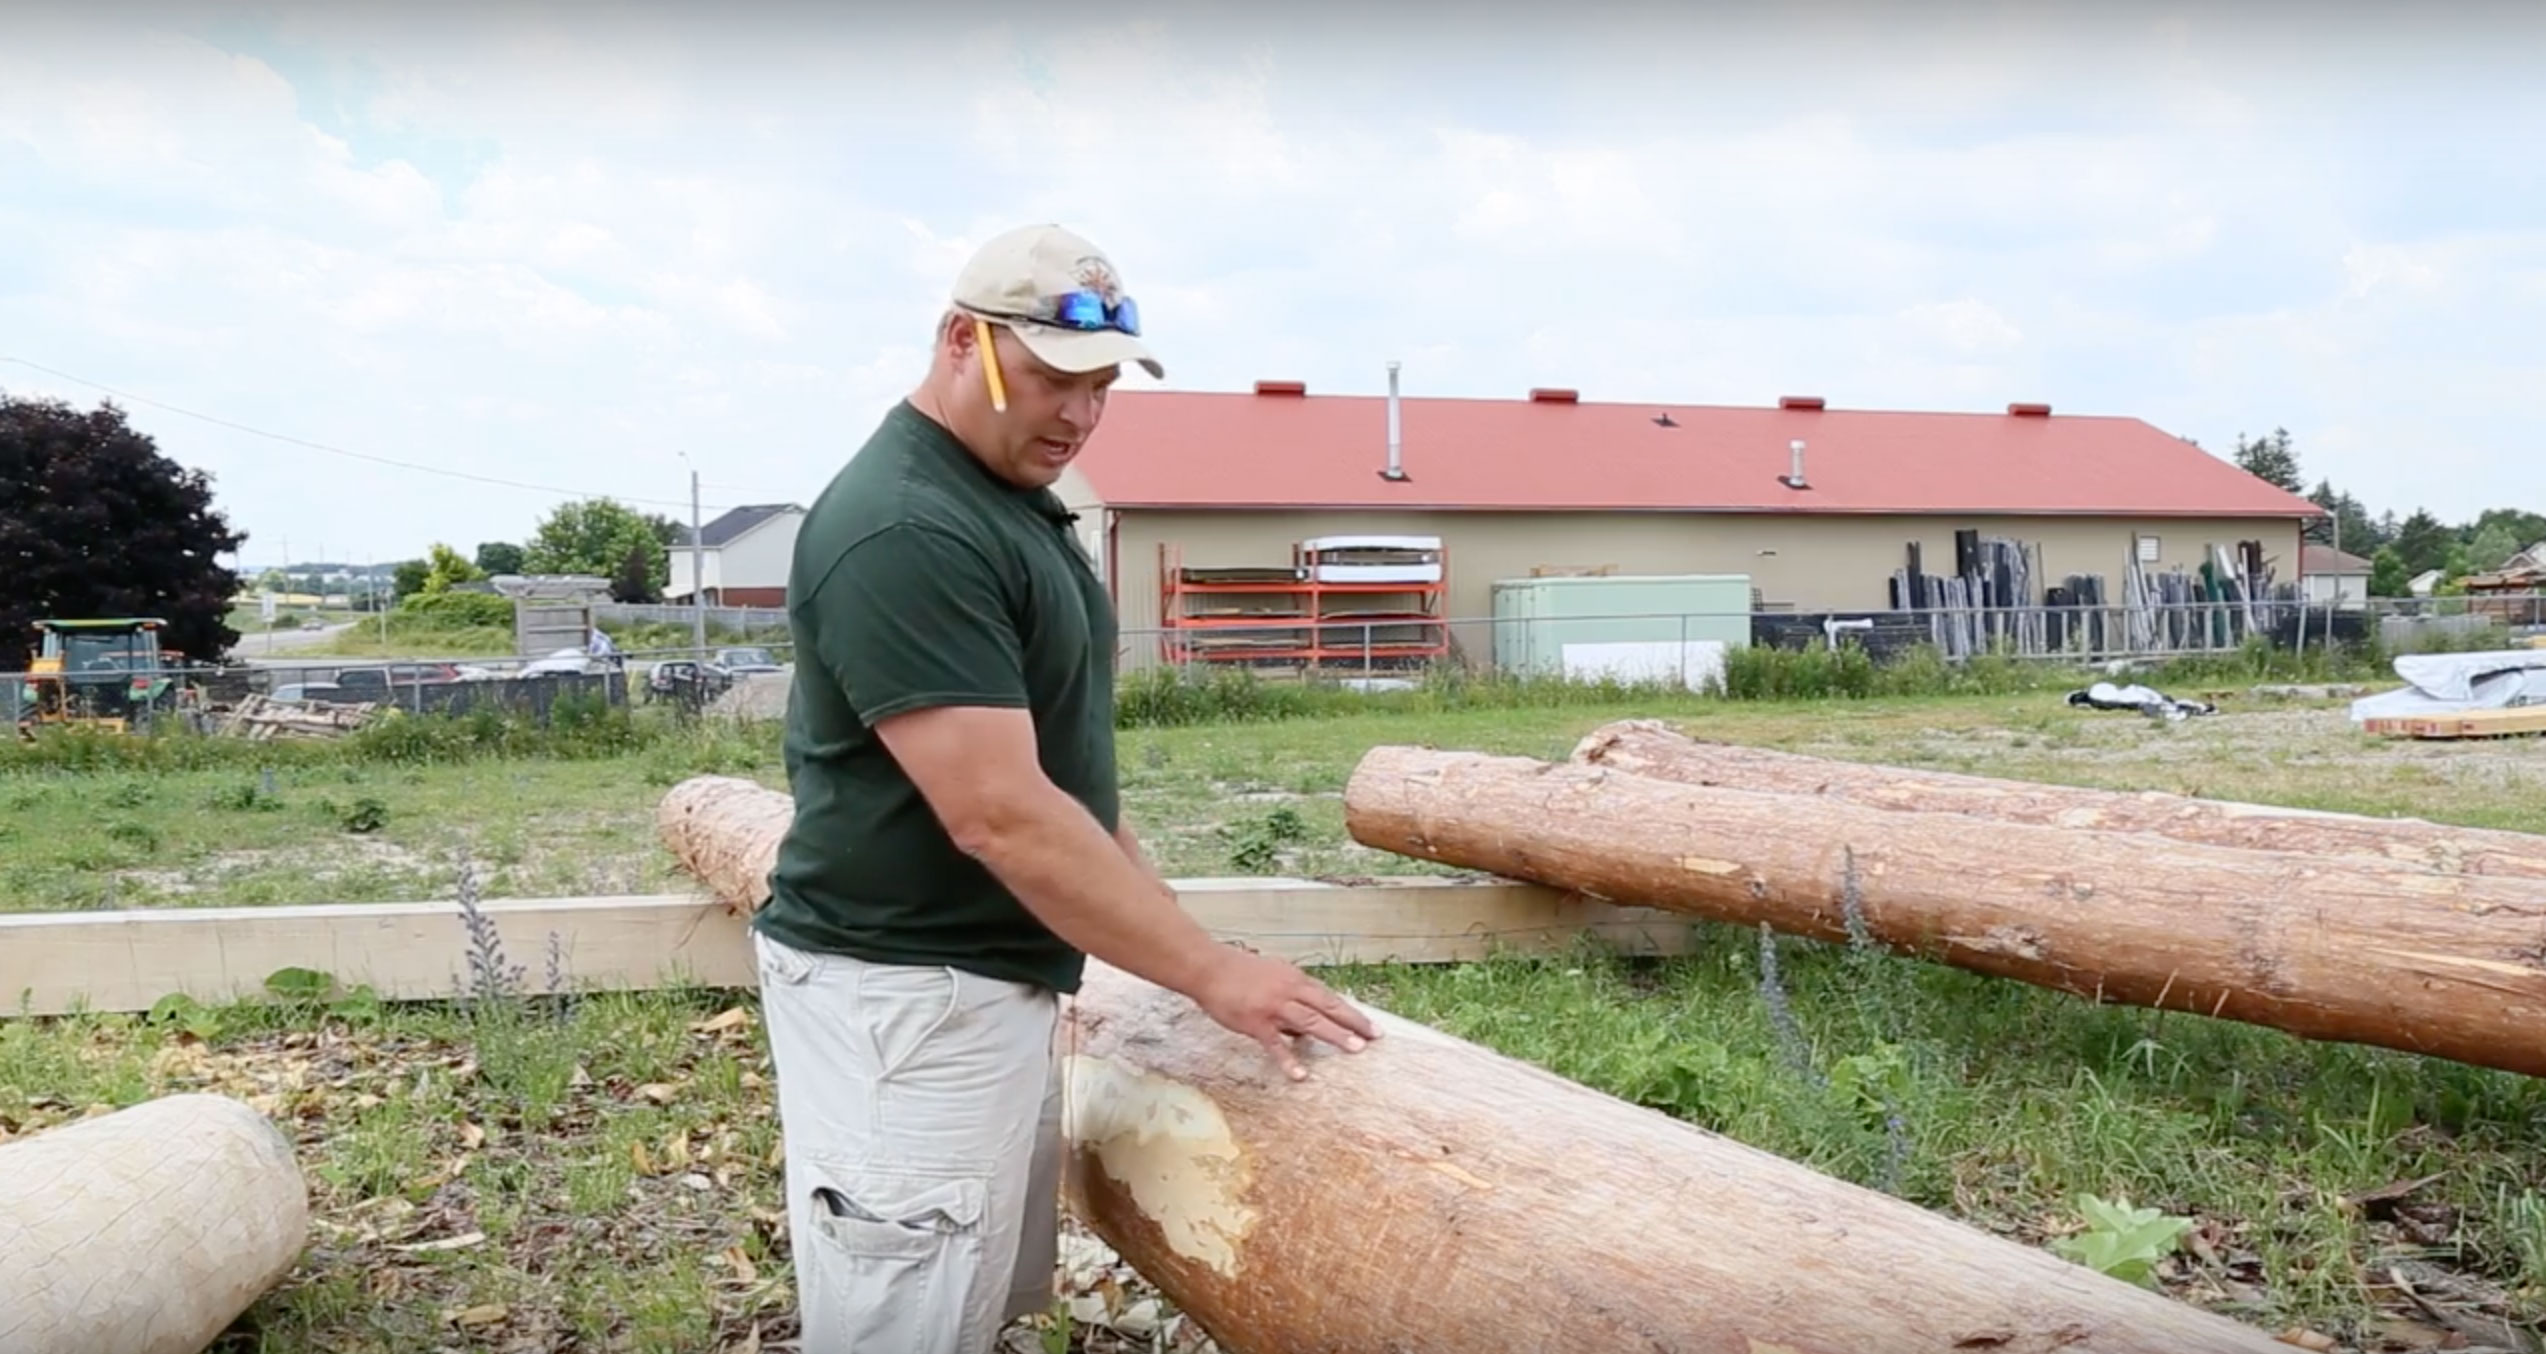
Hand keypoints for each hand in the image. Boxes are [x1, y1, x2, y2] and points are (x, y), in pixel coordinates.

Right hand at [1190, 947, 1381, 1080]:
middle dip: (1354, 1022)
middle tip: (1376, 1036)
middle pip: (1328, 1007)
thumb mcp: (1272, 976)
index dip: (1352, 1012)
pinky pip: (1275, 1044)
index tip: (1370, 1024)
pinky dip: (1289, 1059)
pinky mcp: (1256, 1023)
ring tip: (1355, 1048)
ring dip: (1335, 1035)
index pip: (1330, 998)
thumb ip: (1291, 997)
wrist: (1209, 968)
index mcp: (1295, 980)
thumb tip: (1304, 1026)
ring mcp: (1274, 1007)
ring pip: (1310, 1022)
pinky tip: (1301, 1075)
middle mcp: (1290, 991)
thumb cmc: (1239, 972)